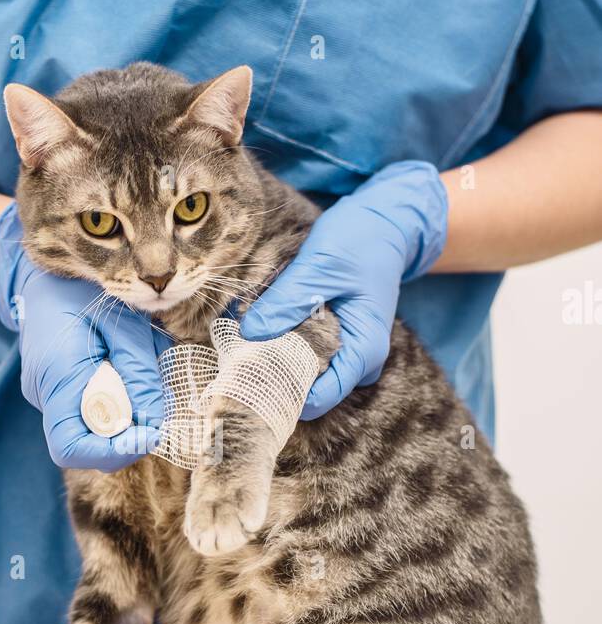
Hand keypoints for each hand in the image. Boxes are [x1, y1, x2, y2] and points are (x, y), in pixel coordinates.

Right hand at [0, 202, 162, 468]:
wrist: (45, 269)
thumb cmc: (84, 288)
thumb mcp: (124, 323)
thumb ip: (140, 373)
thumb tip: (156, 423)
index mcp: (55, 376)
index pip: (71, 448)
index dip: (112, 454)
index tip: (149, 435)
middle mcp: (44, 394)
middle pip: (87, 443)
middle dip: (128, 431)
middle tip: (156, 395)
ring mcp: (47, 394)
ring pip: (93, 426)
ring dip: (126, 407)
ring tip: (137, 360)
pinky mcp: (56, 390)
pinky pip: (91, 407)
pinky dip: (117, 393)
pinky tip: (123, 358)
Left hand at [240, 161, 447, 417]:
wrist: (385, 224)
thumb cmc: (360, 240)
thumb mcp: (320, 265)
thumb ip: (286, 301)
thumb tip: (249, 334)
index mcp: (364, 350)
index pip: (319, 399)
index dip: (281, 394)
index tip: (245, 376)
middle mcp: (360, 361)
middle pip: (308, 392)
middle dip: (273, 377)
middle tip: (237, 354)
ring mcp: (349, 353)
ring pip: (303, 375)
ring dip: (275, 360)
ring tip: (248, 338)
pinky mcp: (336, 342)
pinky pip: (305, 356)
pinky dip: (283, 346)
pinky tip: (266, 328)